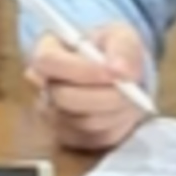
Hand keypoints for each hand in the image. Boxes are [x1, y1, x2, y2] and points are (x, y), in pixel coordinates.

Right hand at [24, 22, 152, 151]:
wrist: (116, 73)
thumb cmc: (111, 49)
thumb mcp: (122, 36)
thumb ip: (123, 49)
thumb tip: (122, 71)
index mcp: (46, 51)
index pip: (49, 63)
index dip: (81, 71)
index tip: (114, 74)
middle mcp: (42, 85)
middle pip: (64, 98)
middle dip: (104, 96)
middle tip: (133, 90)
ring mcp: (52, 114)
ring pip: (82, 122)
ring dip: (114, 112)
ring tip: (132, 98)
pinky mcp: (69, 137)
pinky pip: (94, 139)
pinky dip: (116, 127)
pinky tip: (124, 111)